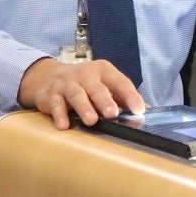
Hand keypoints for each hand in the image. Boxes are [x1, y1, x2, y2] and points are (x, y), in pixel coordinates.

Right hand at [18, 57, 145, 129]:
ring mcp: (67, 83)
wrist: (49, 77)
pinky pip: (56, 104)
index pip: (120, 82)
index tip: (139, 110)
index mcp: (103, 71)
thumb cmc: (84, 84)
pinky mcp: (51, 94)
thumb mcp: (104, 84)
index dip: (130, 96)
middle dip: (105, 101)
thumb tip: (146, 110)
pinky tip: (64, 125)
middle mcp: (86, 75)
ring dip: (84, 108)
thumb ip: (122, 97)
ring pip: (76, 94)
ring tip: (91, 121)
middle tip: (113, 113)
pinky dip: (59, 114)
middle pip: (97, 88)